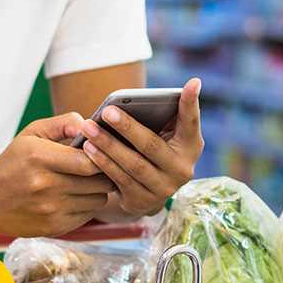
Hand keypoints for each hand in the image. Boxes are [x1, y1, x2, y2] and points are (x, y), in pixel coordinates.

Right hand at [0, 113, 115, 236]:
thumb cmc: (14, 161)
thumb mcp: (33, 133)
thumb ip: (64, 122)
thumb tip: (90, 125)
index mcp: (40, 158)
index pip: (88, 162)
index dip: (102, 157)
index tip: (102, 152)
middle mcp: (45, 186)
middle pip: (98, 182)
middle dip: (105, 173)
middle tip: (101, 167)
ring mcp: (49, 210)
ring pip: (98, 200)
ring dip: (97, 190)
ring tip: (86, 181)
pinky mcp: (53, 227)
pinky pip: (88, 215)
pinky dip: (88, 206)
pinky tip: (76, 197)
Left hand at [79, 78, 202, 215]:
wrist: (148, 191)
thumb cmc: (156, 149)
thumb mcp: (167, 135)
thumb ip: (164, 116)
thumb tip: (143, 98)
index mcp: (192, 146)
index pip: (192, 121)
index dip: (192, 103)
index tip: (194, 81)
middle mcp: (182, 169)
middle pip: (152, 145)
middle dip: (127, 127)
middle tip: (106, 111)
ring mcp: (164, 188)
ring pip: (132, 164)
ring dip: (108, 145)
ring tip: (89, 128)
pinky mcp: (143, 201)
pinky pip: (120, 179)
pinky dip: (103, 162)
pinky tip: (88, 148)